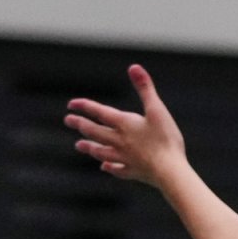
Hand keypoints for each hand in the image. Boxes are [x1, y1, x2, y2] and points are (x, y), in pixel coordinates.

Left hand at [65, 65, 185, 188]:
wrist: (170, 170)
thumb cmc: (165, 139)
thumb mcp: (157, 109)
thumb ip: (145, 88)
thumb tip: (133, 66)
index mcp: (124, 124)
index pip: (100, 112)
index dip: (85, 106)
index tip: (71, 104)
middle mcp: (120, 141)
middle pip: (95, 132)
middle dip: (81, 125)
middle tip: (68, 120)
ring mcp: (125, 158)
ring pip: (102, 152)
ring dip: (89, 147)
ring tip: (78, 145)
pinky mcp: (133, 172)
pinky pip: (117, 169)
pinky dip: (109, 167)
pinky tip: (104, 166)